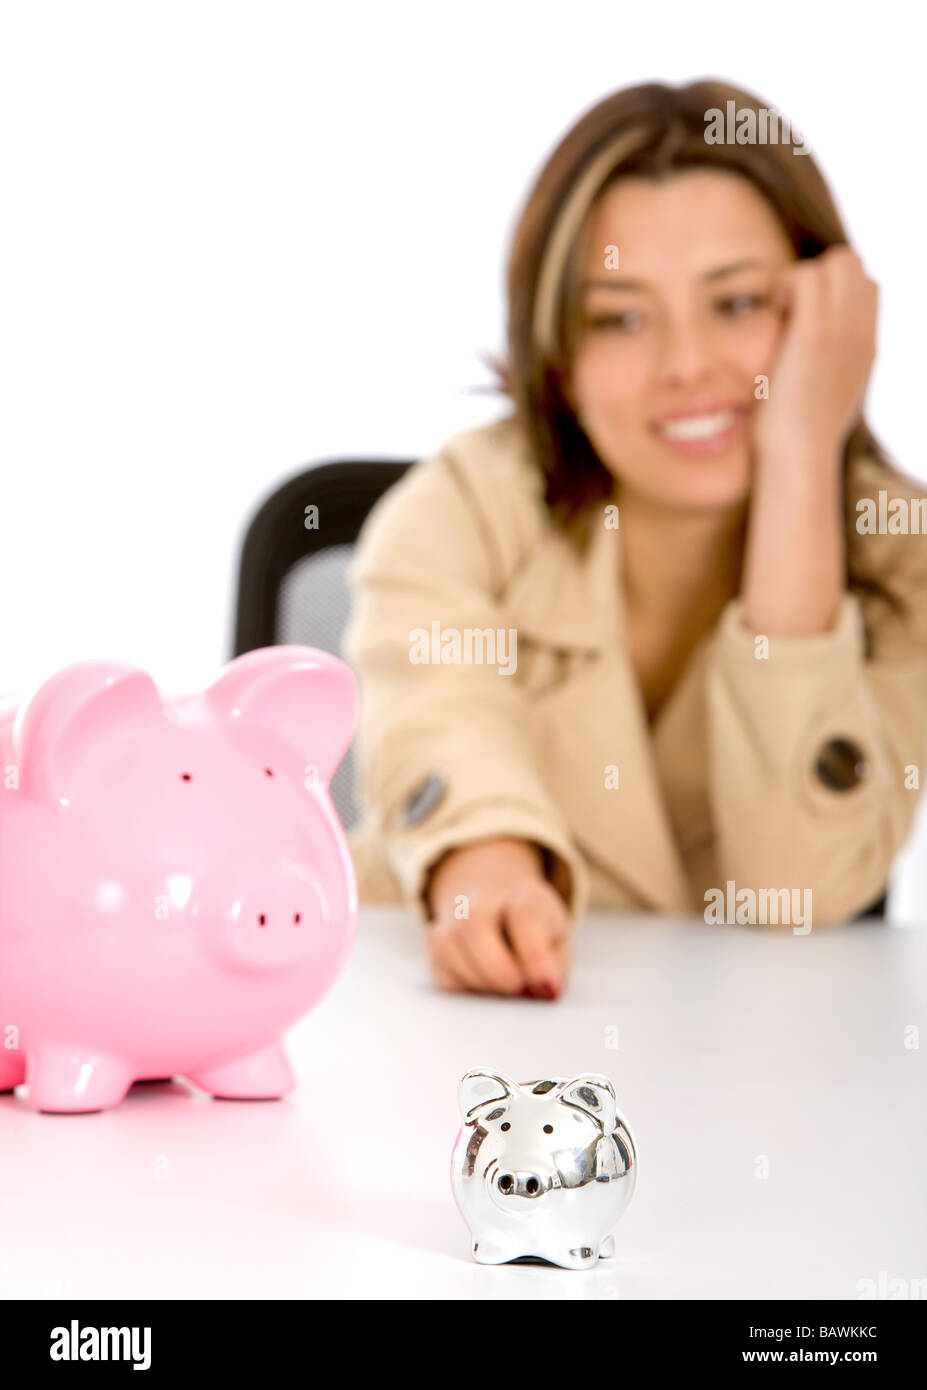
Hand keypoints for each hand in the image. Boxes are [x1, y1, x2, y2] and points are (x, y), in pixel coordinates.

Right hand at [423, 836, 570, 997]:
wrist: (501, 904)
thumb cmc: (537, 930)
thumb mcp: (559, 942)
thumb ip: (555, 965)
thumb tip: (542, 990)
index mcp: (524, 895)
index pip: (525, 915)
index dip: (535, 958)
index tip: (547, 989)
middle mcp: (481, 898)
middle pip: (473, 924)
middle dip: (498, 971)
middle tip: (520, 993)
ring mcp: (452, 917)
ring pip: (450, 949)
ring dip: (482, 983)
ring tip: (506, 990)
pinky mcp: (434, 944)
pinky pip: (442, 974)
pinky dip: (467, 990)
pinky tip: (486, 985)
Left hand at [754, 246, 877, 459]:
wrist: (799, 455)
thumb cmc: (800, 440)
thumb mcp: (827, 402)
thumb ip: (832, 373)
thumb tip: (821, 367)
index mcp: (867, 347)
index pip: (865, 286)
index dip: (831, 288)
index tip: (801, 315)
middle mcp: (863, 332)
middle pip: (854, 265)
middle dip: (819, 274)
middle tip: (791, 307)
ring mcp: (844, 329)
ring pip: (836, 261)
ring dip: (802, 277)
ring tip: (782, 310)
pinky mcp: (816, 332)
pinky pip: (806, 274)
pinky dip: (785, 285)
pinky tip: (774, 313)